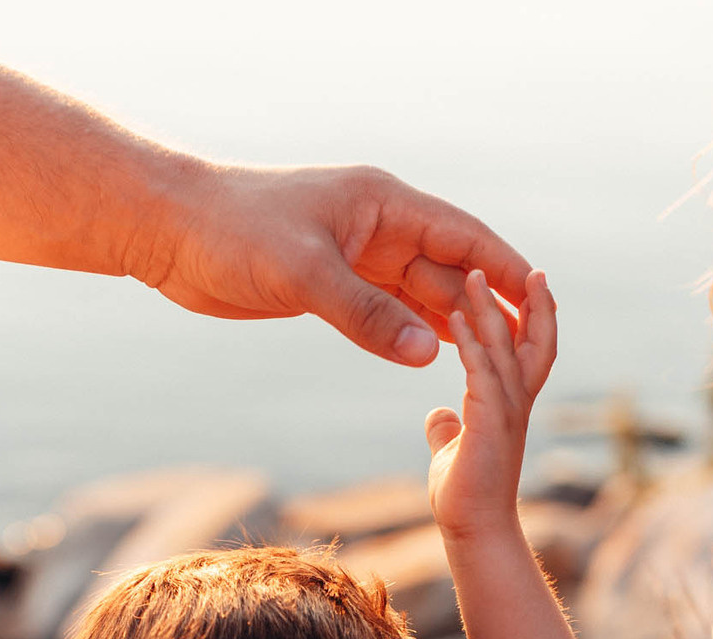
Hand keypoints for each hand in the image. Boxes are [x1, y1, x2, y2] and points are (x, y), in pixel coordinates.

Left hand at [137, 163, 531, 365]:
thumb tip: (429, 354)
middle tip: (528, 350)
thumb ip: (367, 315)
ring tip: (494, 361)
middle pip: (449, 268)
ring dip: (453, 323)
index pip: (463, 235)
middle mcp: (377, 226)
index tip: (542, 300)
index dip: (505, 268)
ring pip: (419, 292)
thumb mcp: (304, 273)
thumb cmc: (233, 232)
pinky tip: (435, 356)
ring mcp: (355, 256)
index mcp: (383, 203)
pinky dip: (411, 332)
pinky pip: (386, 309)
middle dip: (487, 305)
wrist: (170, 229)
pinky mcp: (330, 284)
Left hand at [425, 269, 556, 539]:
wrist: (474, 531)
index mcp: (511, 404)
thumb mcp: (454, 450)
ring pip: (505, 349)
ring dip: (489, 310)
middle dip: (532, 303)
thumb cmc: (466, 496)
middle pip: (533, 340)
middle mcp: (517, 402)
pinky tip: (453, 318)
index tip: (528, 286)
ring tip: (473, 276)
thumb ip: (449, 428)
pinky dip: (470, 343)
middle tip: (532, 268)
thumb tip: (439, 417)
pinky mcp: (489, 423)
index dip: (532, 318)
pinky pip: (481, 373)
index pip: (529, 350)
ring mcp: (507, 411)